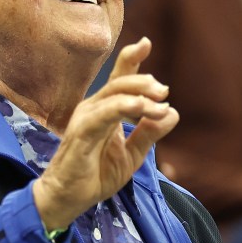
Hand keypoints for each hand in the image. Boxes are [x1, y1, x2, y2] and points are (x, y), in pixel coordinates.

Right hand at [33, 38, 178, 230]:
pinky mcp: (82, 132)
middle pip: (119, 82)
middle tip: (164, 91)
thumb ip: (150, 134)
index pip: (119, 79)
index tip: (146, 43)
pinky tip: (143, 109)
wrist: (68, 199)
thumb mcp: (132, 155)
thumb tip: (172, 113)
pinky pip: (106, 113)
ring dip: (140, 95)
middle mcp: (93, 108)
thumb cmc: (95, 175)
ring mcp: (86, 118)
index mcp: (104, 110)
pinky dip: (126, 107)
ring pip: (115, 94)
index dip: (131, 59)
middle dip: (144, 80)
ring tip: (161, 102)